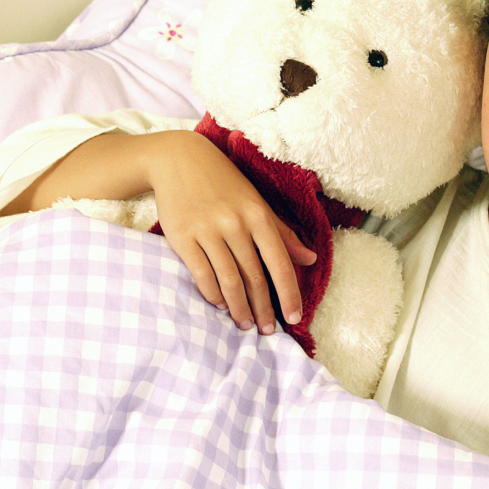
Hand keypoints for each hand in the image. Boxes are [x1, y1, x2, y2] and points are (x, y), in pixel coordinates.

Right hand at [145, 131, 317, 334]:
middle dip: (264, 308)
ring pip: (229, 280)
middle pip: (255, 277)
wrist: (178, 159)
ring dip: (239, 307)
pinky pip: (202, 274)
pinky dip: (213, 294)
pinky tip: (220, 305)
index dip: (289, 294)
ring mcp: (208, 230)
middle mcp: (235, 223)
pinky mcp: (182, 236)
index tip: (294, 318)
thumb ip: (282, 233)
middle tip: (267, 330)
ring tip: (245, 324)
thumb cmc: (223, 182)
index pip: (280, 263)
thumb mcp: (256, 202)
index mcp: (258, 215)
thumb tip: (310, 259)